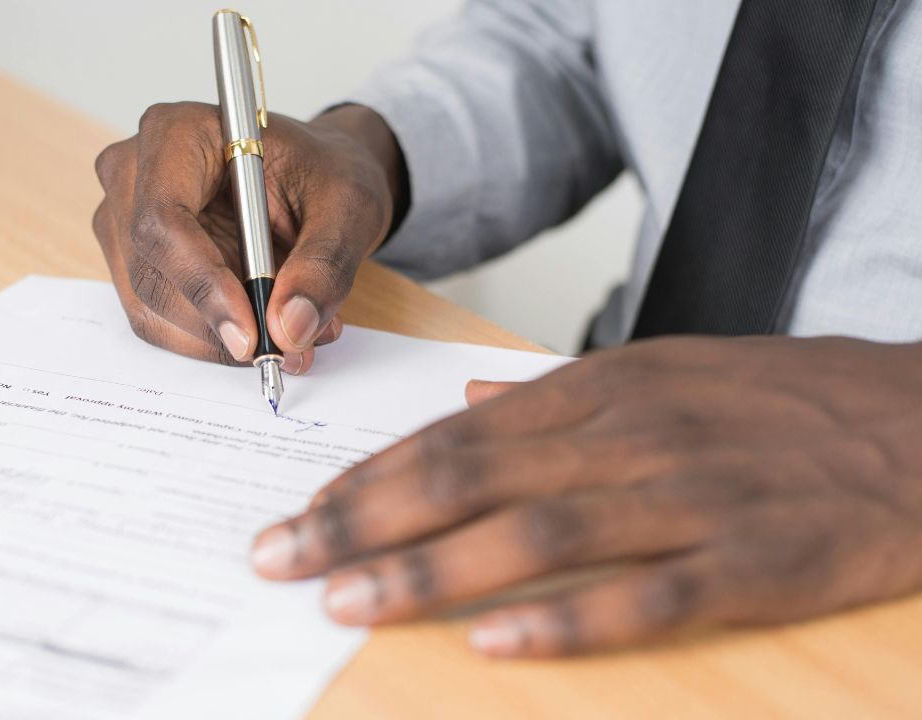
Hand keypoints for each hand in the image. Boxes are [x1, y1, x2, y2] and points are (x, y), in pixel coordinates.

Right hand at [92, 103, 404, 372]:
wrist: (314, 178)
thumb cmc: (323, 173)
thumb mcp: (348, 208)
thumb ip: (323, 266)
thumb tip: (289, 327)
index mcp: (178, 132)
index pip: (163, 219)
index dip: (202, 283)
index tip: (250, 333)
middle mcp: (133, 173)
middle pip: (151, 271)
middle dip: (216, 324)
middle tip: (286, 348)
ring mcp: (124, 219)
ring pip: (150, 307)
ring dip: (217, 339)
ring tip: (290, 334)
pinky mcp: (134, 261)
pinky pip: (158, 320)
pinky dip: (210, 338)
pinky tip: (261, 326)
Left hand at [250, 336, 921, 656]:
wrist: (920, 420)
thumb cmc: (780, 400)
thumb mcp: (663, 369)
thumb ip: (558, 391)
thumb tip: (472, 395)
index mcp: (601, 389)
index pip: (453, 433)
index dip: (368, 476)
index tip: (299, 512)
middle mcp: (630, 435)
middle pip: (468, 476)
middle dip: (361, 520)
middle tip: (280, 558)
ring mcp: (691, 497)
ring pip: (536, 533)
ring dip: (430, 569)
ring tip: (347, 601)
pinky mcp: (755, 562)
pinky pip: (646, 597)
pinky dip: (565, 622)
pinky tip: (493, 644)